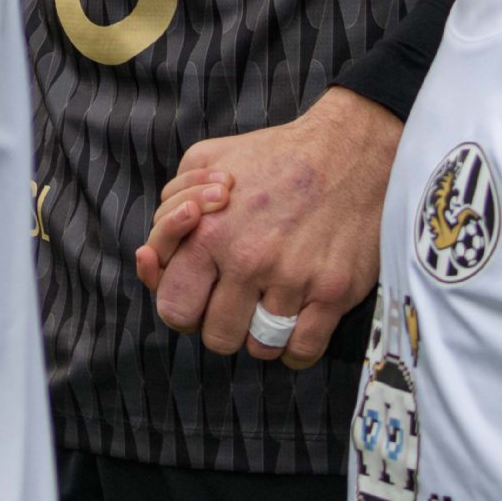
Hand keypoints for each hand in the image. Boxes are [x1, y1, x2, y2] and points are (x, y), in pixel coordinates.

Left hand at [141, 89, 400, 371]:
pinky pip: (302, 351)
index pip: (175, 307)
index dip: (186, 308)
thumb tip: (154, 254)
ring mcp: (291, 280)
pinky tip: (296, 324)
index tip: (202, 298)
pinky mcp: (332, 292)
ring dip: (261, 336)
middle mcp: (247, 260)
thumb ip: (172, 207)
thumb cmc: (272, 157)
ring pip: (260, 348)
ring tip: (269, 308)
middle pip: (216, 337)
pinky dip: (295, 348)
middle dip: (221, 326)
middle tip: (236, 305)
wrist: (347, 149)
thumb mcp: (205, 161)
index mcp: (208, 233)